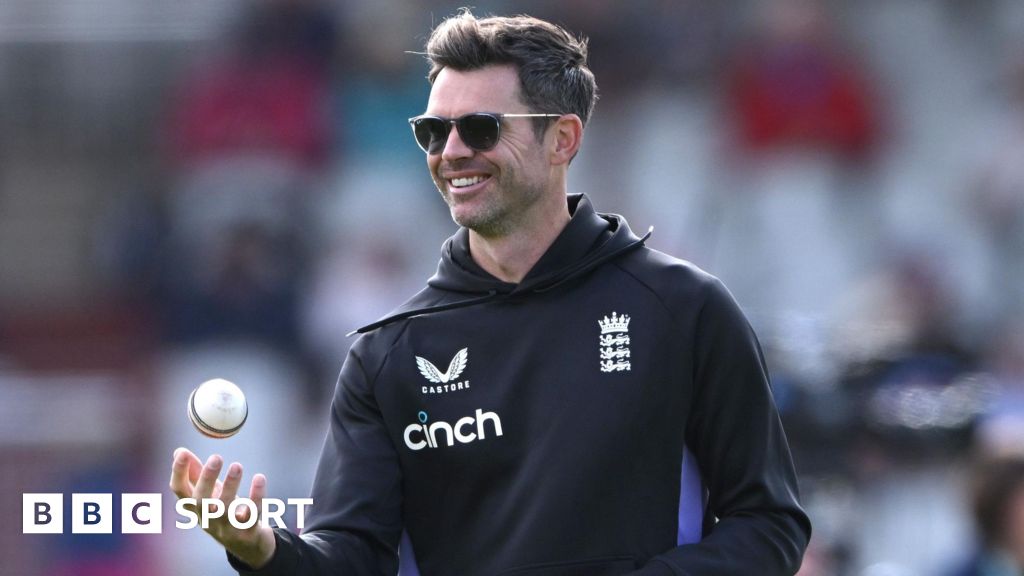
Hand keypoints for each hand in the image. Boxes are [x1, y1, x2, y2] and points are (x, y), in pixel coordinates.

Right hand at [169, 447, 276, 568]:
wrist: (246, 545)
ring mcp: (226, 528)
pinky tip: (259, 478)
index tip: (183, 453)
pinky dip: (256, 496)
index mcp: (195, 508)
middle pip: (201, 501)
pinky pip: (251, 514)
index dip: (178, 473)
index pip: (179, 491)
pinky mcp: (247, 532)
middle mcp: (207, 519)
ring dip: (231, 486)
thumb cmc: (223, 512)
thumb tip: (179, 450)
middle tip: (216, 457)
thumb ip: (195, 474)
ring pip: (225, 509)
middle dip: (206, 479)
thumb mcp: (208, 494)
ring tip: (237, 465)